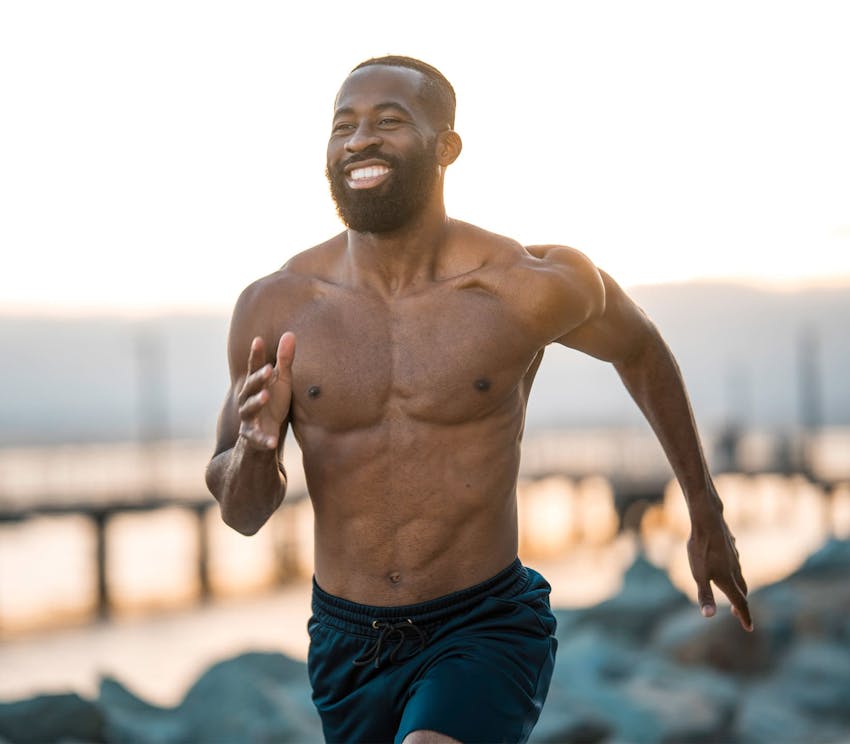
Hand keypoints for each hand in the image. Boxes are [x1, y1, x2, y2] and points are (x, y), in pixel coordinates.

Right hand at [237, 332, 294, 449]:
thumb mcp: (281, 381)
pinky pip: (258, 438)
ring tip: (266, 397)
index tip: (258, 339)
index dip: (256, 355)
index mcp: (256, 385)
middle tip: (267, 369)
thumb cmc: (273, 402)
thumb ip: (284, 360)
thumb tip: (290, 333)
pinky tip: (272, 442)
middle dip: (258, 378)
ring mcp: (249, 418)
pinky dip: (264, 439)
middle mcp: (248, 399)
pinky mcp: (252, 436)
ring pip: (249, 409)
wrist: (262, 434)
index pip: (254, 367)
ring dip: (256, 403)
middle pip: (251, 387)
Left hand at [687, 508, 752, 630]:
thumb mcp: (699, 575)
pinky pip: (735, 563)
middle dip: (740, 604)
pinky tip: (729, 566)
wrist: (708, 521)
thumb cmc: (701, 549)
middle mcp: (734, 570)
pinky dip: (734, 571)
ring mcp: (734, 557)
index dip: (744, 616)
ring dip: (738, 587)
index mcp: (728, 580)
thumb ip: (705, 595)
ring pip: (739, 576)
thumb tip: (708, 616)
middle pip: (741, 591)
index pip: (740, 603)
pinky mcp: (730, 547)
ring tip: (734, 592)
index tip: (749, 628)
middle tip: (738, 614)